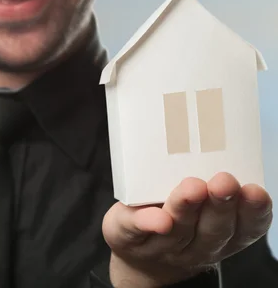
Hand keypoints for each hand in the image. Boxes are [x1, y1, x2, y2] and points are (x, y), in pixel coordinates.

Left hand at [102, 172, 272, 287]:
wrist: (138, 253)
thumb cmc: (176, 215)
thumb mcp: (200, 202)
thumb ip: (208, 172)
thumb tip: (214, 131)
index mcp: (221, 232)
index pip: (245, 227)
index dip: (254, 212)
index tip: (255, 190)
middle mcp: (197, 244)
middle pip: (214, 229)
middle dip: (220, 205)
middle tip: (224, 182)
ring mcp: (163, 245)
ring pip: (178, 229)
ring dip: (186, 209)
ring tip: (192, 188)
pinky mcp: (129, 236)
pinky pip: (137, 230)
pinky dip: (148, 223)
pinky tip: (158, 219)